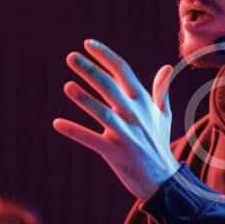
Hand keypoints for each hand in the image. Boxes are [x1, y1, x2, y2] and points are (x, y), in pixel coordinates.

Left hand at [53, 40, 180, 200]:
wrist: (162, 179)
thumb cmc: (158, 143)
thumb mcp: (163, 115)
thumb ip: (161, 90)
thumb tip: (167, 67)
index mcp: (144, 102)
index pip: (124, 72)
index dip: (106, 56)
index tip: (88, 44)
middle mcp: (135, 115)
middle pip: (111, 87)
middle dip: (90, 71)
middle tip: (71, 57)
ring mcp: (126, 134)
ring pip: (103, 113)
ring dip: (84, 99)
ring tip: (67, 86)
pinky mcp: (116, 152)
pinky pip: (92, 140)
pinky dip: (74, 131)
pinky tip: (57, 123)